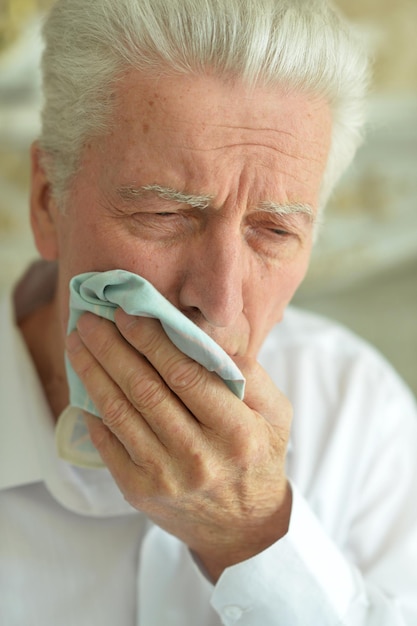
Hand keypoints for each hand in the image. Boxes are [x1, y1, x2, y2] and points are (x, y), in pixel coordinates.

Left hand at [66, 310, 292, 579]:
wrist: (242, 527)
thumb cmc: (259, 457)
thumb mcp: (276, 413)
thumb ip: (249, 371)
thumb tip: (206, 332)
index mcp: (237, 431)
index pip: (186, 375)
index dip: (152, 340)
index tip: (128, 313)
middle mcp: (200, 457)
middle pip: (145, 390)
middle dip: (113, 348)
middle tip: (90, 318)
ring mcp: (165, 477)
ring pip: (120, 412)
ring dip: (94, 372)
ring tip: (78, 343)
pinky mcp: (139, 491)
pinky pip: (108, 442)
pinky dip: (92, 409)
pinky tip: (84, 382)